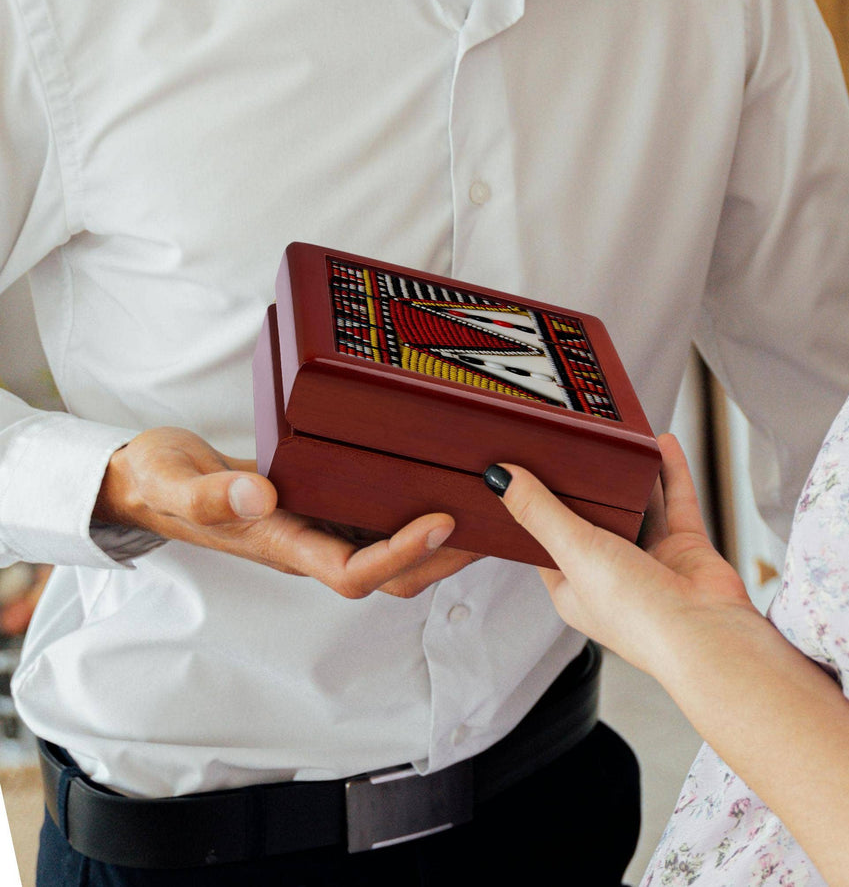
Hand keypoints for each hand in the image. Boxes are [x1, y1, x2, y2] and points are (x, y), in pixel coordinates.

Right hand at [94, 427, 480, 597]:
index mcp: (280, 546)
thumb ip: (212, 493)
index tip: (441, 520)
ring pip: (390, 552)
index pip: (352, 571)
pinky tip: (440, 482)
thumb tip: (259, 494)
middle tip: (492, 520)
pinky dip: (412, 510)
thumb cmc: (160, 483)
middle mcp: (307, 545)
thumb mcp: (175, 482)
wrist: (149, 481)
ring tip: (485, 506)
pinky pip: (377, 521)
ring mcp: (317, 530)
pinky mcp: (322, 507)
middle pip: (389, 574)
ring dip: (437, 539)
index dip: (400, 554)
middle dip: (442, 556)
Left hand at [490, 434, 761, 678]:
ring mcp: (651, 561)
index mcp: (573, 586)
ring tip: (622, 436)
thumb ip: (540, 511)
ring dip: (633, 474)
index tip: (528, 464)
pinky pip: (676, 501)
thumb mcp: (574, 552)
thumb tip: (500, 477)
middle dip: (591, 482)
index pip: (547, 538)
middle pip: (596, 517)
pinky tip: (664, 443)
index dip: (537, 503)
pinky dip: (671, 472)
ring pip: (639, 506)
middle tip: (578, 439)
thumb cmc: (636, 614)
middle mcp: (611, 574)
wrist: (706, 634)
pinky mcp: (685, 549)